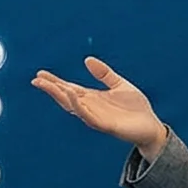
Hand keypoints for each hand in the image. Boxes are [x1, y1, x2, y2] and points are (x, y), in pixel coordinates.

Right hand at [31, 56, 166, 157]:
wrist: (152, 127)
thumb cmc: (136, 108)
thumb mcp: (119, 84)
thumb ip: (104, 73)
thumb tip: (87, 59)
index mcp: (93, 98)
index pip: (69, 88)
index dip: (55, 82)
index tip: (40, 74)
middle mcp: (91, 107)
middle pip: (66, 97)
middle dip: (51, 89)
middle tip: (36, 80)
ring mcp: (97, 117)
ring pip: (73, 106)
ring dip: (61, 96)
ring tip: (49, 85)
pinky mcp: (106, 125)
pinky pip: (88, 116)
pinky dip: (78, 106)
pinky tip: (72, 95)